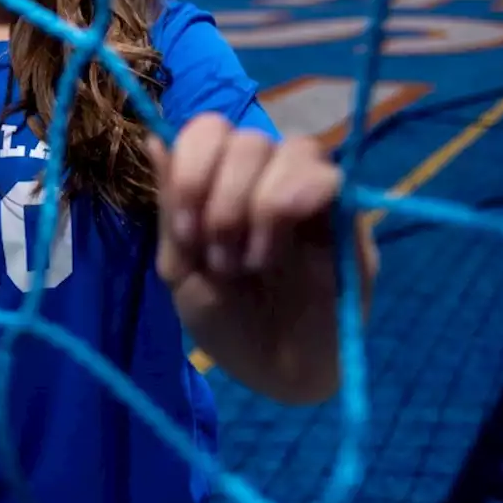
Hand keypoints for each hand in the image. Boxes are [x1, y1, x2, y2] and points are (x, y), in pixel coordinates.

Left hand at [146, 112, 368, 402]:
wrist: (274, 374)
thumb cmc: (227, 322)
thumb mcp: (182, 268)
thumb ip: (172, 206)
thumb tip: (154, 140)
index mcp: (223, 182)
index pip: (210, 129)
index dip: (192, 166)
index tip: (183, 228)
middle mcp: (269, 177)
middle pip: (248, 137)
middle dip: (221, 197)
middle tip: (217, 258)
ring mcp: (311, 194)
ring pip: (294, 148)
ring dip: (257, 204)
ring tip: (248, 262)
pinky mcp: (348, 219)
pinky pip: (329, 178)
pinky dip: (291, 204)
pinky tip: (271, 253)